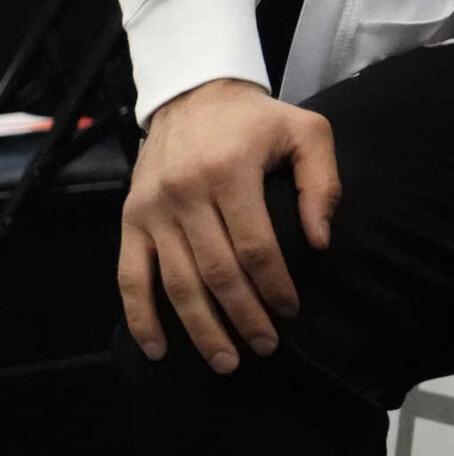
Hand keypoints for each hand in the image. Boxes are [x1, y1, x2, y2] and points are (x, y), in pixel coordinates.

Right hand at [118, 78, 339, 370]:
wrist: (193, 94)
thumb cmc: (258, 120)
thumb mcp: (306, 132)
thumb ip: (321, 183)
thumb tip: (321, 241)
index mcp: (230, 171)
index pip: (256, 246)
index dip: (275, 286)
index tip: (292, 311)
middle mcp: (185, 193)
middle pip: (217, 272)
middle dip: (243, 317)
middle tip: (266, 347)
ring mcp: (152, 210)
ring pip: (176, 283)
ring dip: (201, 328)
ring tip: (227, 361)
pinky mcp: (130, 220)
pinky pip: (129, 277)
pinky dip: (141, 317)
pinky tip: (160, 349)